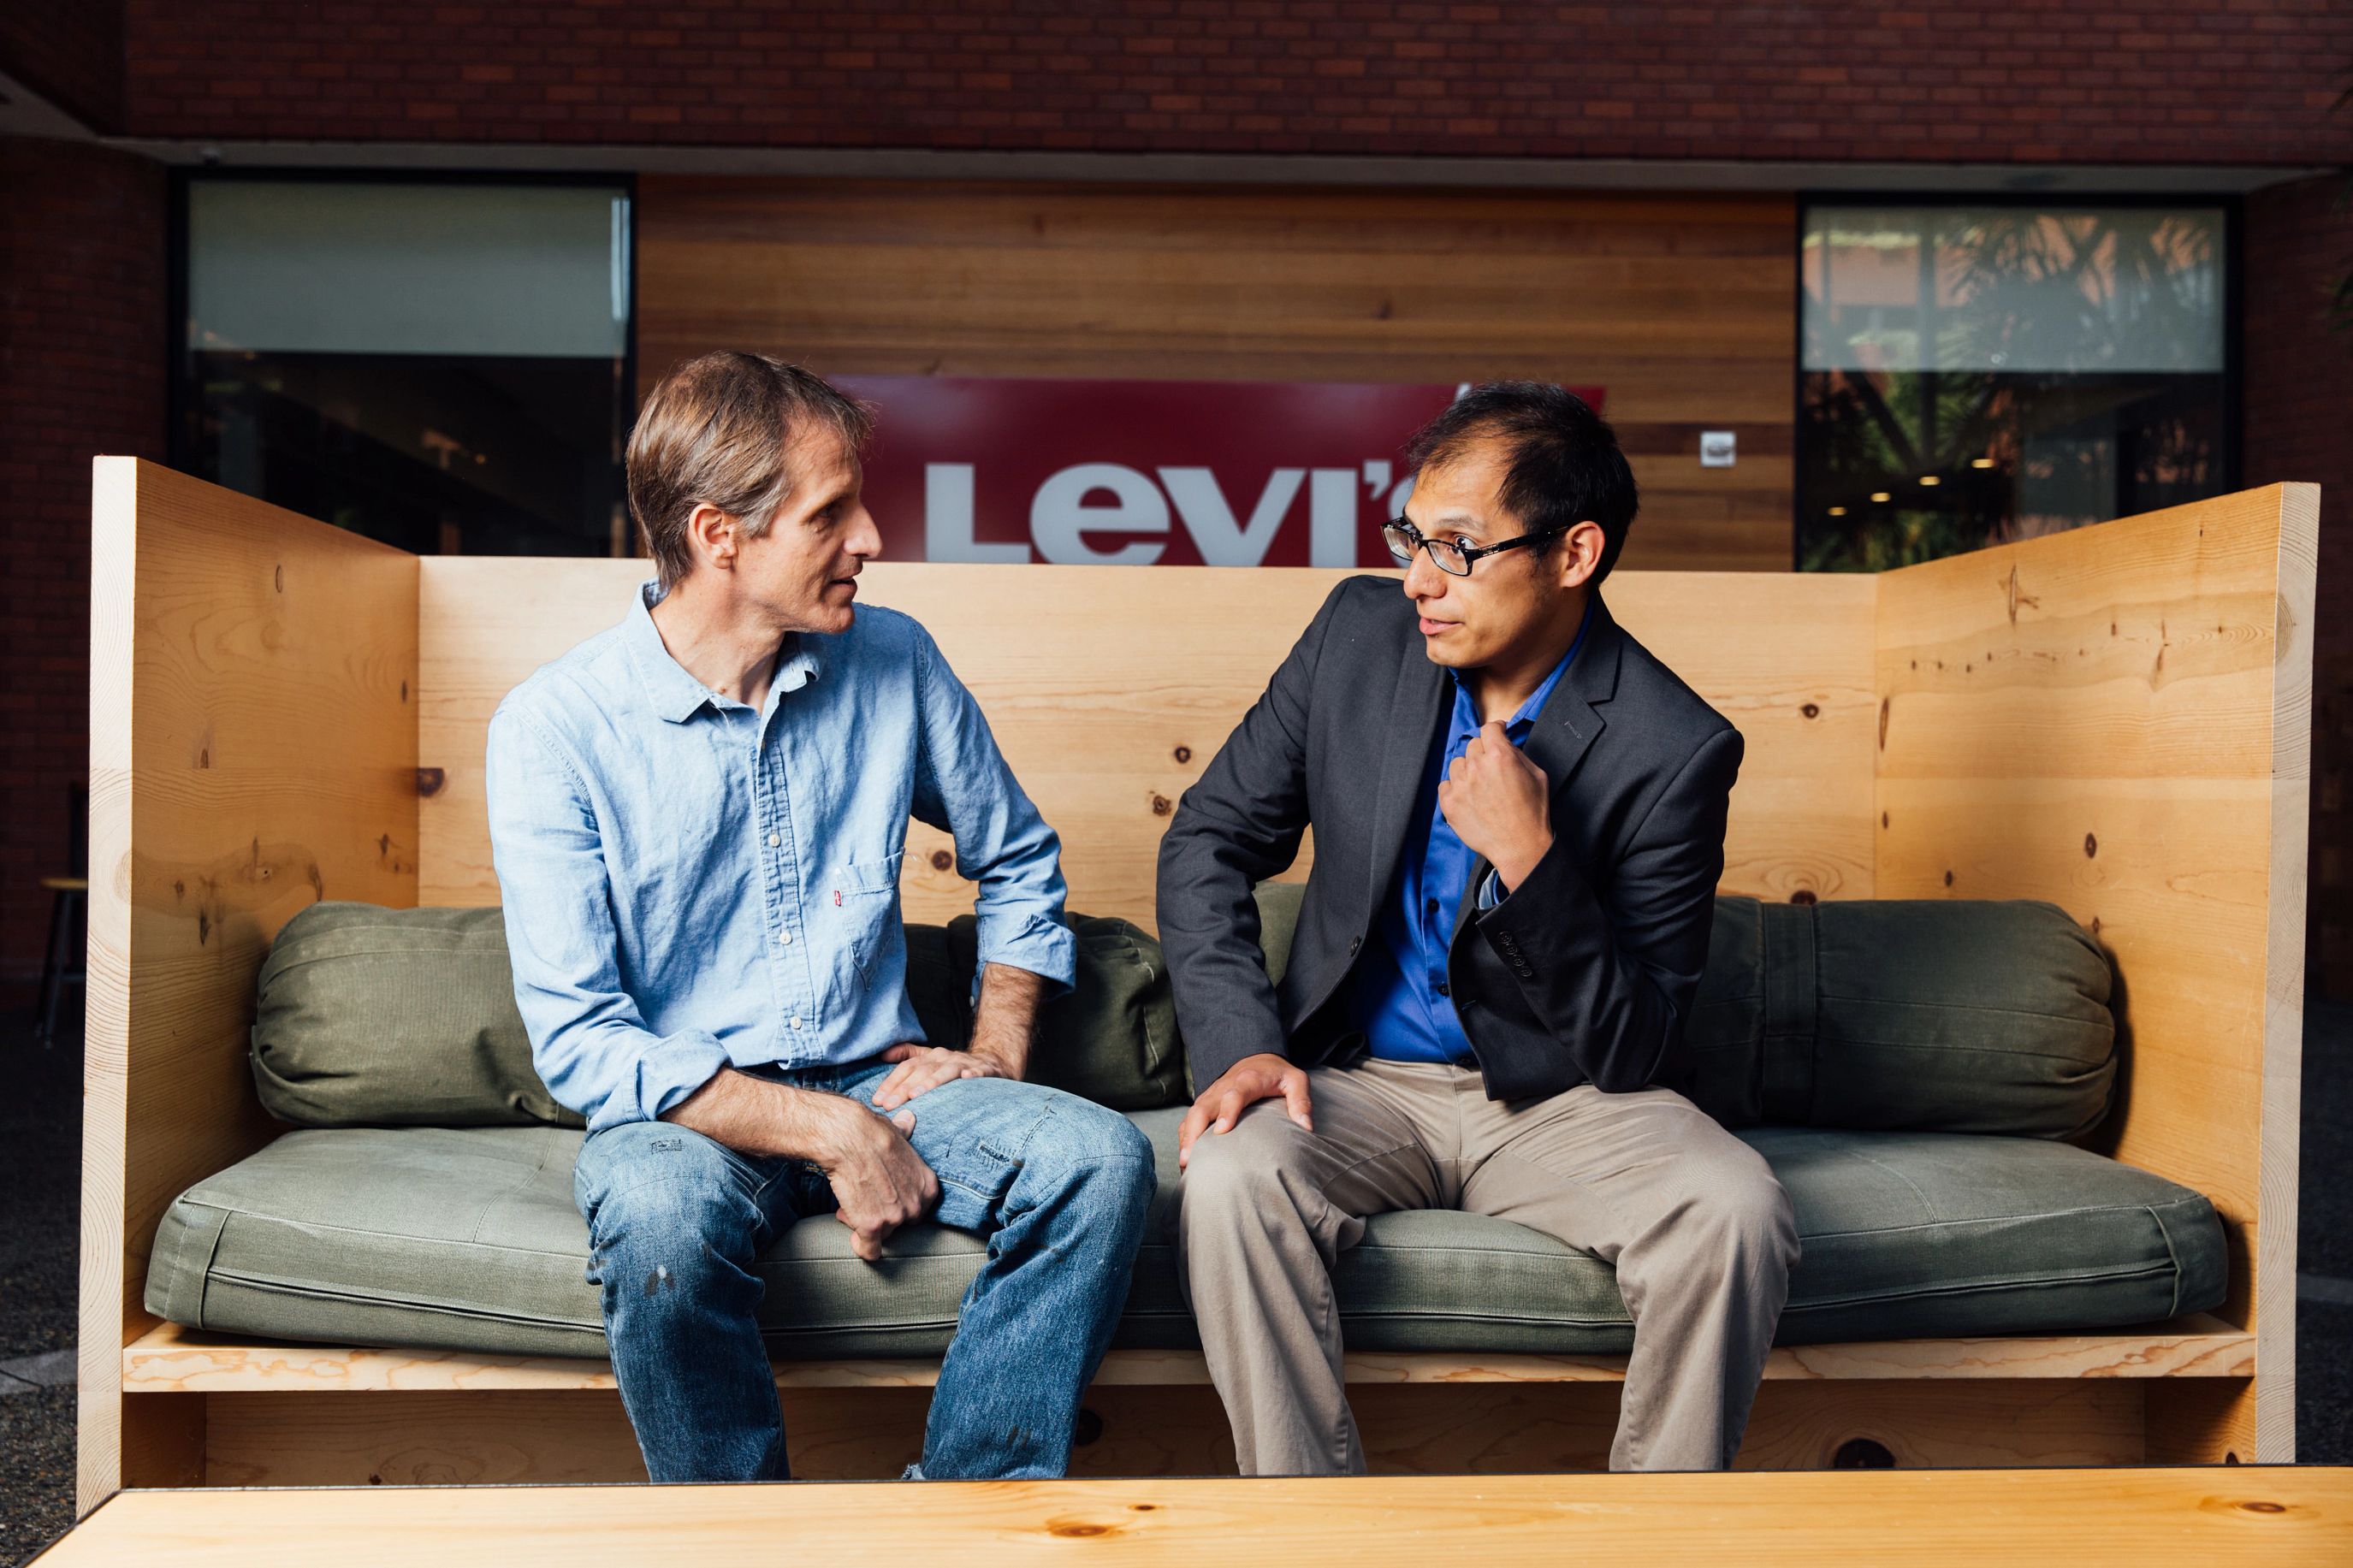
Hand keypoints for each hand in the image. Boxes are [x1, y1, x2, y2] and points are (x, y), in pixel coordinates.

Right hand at [819, 1101, 939, 1261]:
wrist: (848, 1137)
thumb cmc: (870, 1132)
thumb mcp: (898, 1134)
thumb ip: (906, 1134)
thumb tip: (909, 1120)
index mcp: (927, 1186)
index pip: (917, 1209)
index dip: (898, 1204)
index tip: (883, 1197)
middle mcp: (916, 1205)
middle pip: (900, 1223)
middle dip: (882, 1214)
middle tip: (864, 1199)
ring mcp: (895, 1218)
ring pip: (882, 1234)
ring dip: (866, 1224)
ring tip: (851, 1203)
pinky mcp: (872, 1227)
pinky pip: (870, 1251)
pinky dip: (862, 1247)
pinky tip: (855, 1238)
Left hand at [871, 1042, 1007, 1109]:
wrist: (992, 1062)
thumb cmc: (954, 1065)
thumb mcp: (929, 1058)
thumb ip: (907, 1054)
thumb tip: (882, 1054)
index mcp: (930, 1057)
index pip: (907, 1068)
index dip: (891, 1083)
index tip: (878, 1100)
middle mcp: (945, 1058)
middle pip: (922, 1071)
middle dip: (904, 1088)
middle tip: (891, 1105)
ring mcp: (964, 1063)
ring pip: (946, 1071)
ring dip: (931, 1082)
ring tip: (917, 1095)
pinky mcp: (985, 1070)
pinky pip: (978, 1071)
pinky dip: (973, 1074)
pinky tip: (966, 1078)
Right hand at [1178, 1052, 1311, 1170]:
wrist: (1257, 1058)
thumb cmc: (1277, 1074)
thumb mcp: (1296, 1080)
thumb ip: (1301, 1101)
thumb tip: (1306, 1127)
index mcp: (1247, 1080)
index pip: (1234, 1095)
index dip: (1227, 1112)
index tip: (1221, 1132)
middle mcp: (1224, 1087)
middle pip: (1203, 1107)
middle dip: (1193, 1131)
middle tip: (1190, 1158)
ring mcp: (1212, 1095)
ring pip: (1192, 1114)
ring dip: (1186, 1138)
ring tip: (1184, 1164)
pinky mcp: (1206, 1103)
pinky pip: (1189, 1119)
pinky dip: (1184, 1136)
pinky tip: (1185, 1157)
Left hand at [1438, 720, 1552, 890]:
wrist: (1520, 847)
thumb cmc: (1532, 813)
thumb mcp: (1538, 775)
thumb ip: (1519, 755)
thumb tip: (1506, 745)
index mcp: (1500, 756)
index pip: (1489, 728)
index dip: (1495, 731)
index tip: (1497, 735)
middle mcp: (1477, 766)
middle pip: (1473, 745)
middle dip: (1483, 753)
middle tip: (1492, 769)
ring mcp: (1460, 785)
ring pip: (1457, 764)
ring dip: (1467, 770)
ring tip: (1480, 786)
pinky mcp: (1449, 803)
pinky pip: (1445, 785)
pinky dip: (1455, 788)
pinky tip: (1469, 798)